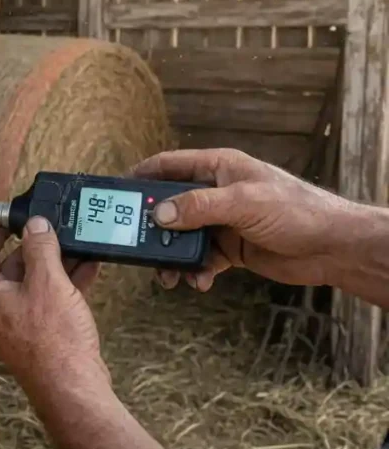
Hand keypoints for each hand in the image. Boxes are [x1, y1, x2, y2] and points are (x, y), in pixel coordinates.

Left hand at [0, 217, 107, 389]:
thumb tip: (35, 225)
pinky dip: (66, 282)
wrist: (74, 388)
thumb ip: (40, 249)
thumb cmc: (54, 340)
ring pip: (33, 281)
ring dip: (54, 262)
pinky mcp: (41, 333)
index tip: (12, 215)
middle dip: (34, 245)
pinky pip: (49, 298)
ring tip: (77, 242)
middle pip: (9, 265)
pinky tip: (89, 267)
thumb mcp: (47, 282)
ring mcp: (19, 322)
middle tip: (53, 226)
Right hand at [131, 148, 364, 291]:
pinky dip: (194, 271)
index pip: (168, 166)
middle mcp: (215, 192)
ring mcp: (221, 221)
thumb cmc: (297, 211)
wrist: (333, 247)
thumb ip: (198, 206)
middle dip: (152, 227)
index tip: (116, 193)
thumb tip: (159, 215)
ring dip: (172, 255)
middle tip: (133, 244)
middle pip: (169, 206)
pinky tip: (197, 282)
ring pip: (182, 237)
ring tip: (167, 275)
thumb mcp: (243, 203)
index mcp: (217, 168)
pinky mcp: (230, 248)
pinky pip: (200, 259)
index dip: (140, 177)